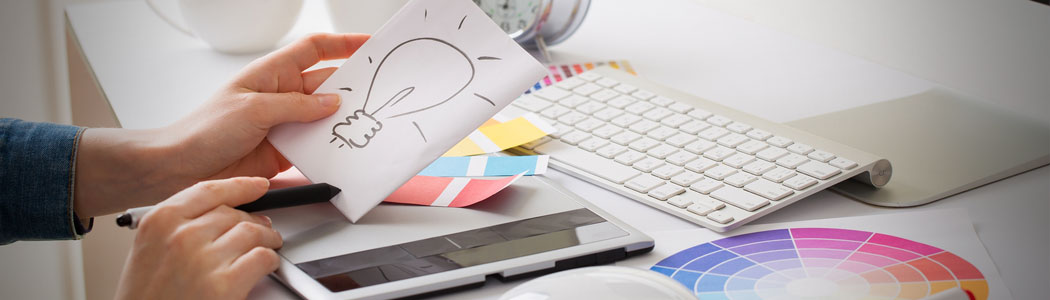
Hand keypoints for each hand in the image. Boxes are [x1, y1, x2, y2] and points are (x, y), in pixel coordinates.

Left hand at [73, 33, 369, 216]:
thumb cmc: (203, 130)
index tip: (370, 44)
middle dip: (354, 86)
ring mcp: (286, 124)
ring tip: (365, 124)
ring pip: (326, 118)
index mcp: (272, 73)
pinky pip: (317, 147)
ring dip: (344, 121)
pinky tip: (344, 152)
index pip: (315, 50)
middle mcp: (282, 96)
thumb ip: (295, 106)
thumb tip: (331, 101)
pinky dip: (332, 149)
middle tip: (378, 91)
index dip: (343, 44)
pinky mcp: (287, 151)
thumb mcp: (253, 109)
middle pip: (328, 84)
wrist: (182, 168)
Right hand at [116, 177, 280, 299]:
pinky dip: (270, 260)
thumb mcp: (149, 250)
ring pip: (252, 232)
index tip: (256, 185)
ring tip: (268, 245)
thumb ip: (177, 226)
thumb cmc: (145, 297)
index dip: (239, 186)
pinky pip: (262, 258)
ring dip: (267, 238)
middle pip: (233, 213)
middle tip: (261, 229)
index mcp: (159, 222)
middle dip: (253, 221)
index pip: (209, 191)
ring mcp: (204, 259)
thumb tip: (216, 214)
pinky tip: (266, 265)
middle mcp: (181, 236)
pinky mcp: (225, 284)